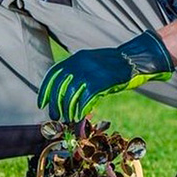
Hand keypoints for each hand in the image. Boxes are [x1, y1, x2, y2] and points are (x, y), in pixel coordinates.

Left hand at [37, 30, 173, 120]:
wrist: (134, 59)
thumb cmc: (113, 65)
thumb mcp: (91, 64)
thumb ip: (78, 74)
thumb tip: (64, 92)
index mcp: (76, 58)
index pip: (54, 74)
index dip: (45, 90)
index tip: (42, 103)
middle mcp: (80, 63)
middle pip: (60, 86)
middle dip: (55, 103)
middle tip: (55, 115)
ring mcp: (91, 72)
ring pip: (71, 94)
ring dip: (68, 109)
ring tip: (68, 118)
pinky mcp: (101, 82)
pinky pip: (85, 99)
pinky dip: (81, 109)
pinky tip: (80, 116)